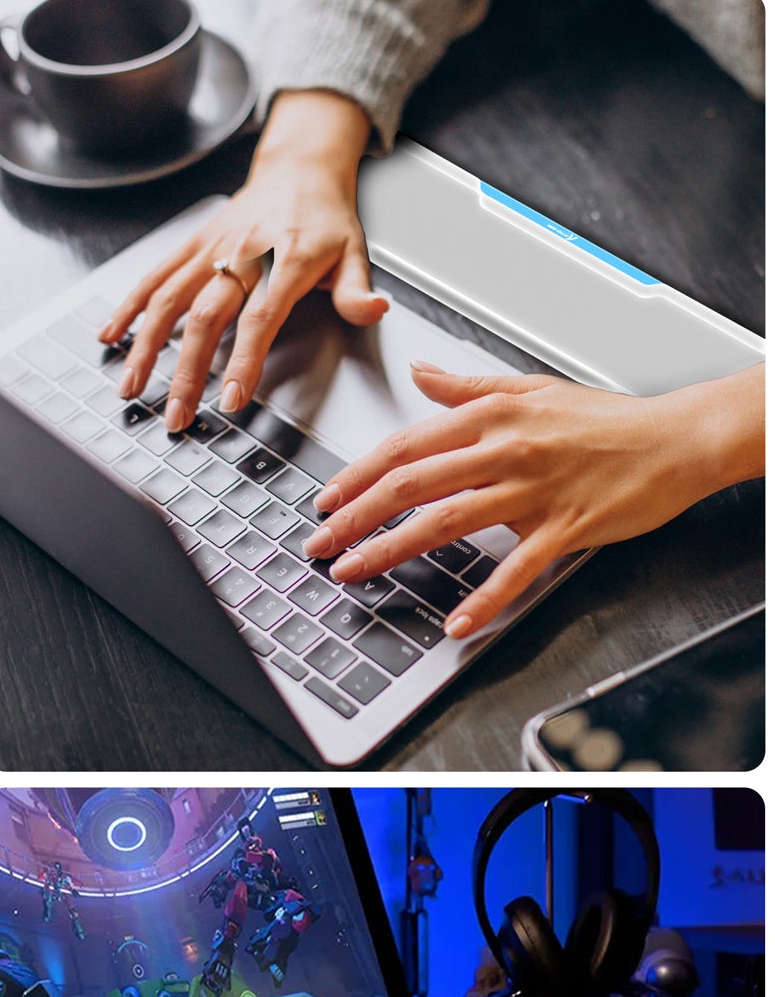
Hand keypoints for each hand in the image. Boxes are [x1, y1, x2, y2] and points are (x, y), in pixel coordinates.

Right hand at [103, 91, 385, 432]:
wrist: (298, 165)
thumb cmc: (326, 216)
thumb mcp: (355, 251)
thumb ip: (357, 291)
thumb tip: (374, 312)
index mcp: (286, 261)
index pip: (261, 319)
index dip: (244, 361)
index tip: (230, 400)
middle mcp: (243, 255)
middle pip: (206, 319)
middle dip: (186, 373)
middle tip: (177, 416)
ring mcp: (211, 250)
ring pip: (169, 300)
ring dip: (146, 348)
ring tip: (130, 388)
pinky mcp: (192, 246)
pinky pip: (154, 277)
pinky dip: (129, 308)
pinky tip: (110, 337)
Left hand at [302, 367, 725, 637]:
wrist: (678, 438)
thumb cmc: (605, 419)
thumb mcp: (531, 389)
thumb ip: (468, 387)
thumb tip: (420, 374)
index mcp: (490, 418)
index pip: (405, 447)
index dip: (356, 477)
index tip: (324, 502)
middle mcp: (504, 451)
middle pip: (410, 485)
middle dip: (355, 517)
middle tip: (320, 546)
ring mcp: (533, 491)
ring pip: (446, 522)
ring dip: (391, 550)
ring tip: (354, 573)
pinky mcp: (564, 527)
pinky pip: (516, 568)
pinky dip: (485, 598)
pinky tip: (455, 622)